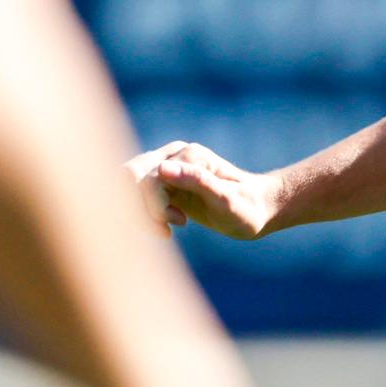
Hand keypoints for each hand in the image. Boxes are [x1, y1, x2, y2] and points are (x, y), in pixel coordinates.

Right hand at [130, 141, 285, 239]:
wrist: (258, 211)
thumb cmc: (247, 207)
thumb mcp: (227, 199)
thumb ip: (197, 181)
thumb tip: (162, 169)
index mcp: (187, 155)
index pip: (149, 179)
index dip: (156, 206)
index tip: (180, 223)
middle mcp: (172, 156)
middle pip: (129, 178)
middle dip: (140, 209)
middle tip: (164, 231)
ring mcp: (165, 168)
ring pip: (127, 186)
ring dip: (139, 213)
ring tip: (166, 231)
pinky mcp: (162, 184)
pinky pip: (135, 196)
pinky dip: (142, 215)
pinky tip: (165, 229)